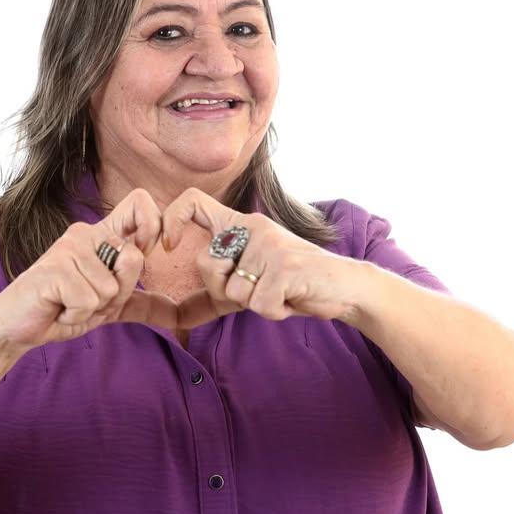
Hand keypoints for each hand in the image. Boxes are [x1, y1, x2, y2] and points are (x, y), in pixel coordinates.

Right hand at [0, 188, 181, 352]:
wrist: (17, 326)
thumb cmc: (61, 309)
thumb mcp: (108, 305)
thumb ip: (139, 301)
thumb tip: (177, 309)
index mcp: (102, 236)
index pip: (139, 204)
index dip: (153, 227)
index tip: (148, 253)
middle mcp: (86, 234)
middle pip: (134, 259)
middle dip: (118, 294)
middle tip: (88, 299)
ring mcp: (69, 248)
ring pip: (111, 289)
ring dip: (93, 310)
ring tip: (68, 303)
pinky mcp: (55, 268)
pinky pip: (89, 301)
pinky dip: (76, 316)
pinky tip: (58, 308)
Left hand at [159, 188, 361, 328]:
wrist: (346, 286)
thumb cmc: (294, 285)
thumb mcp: (252, 278)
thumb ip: (218, 285)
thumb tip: (174, 313)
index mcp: (242, 224)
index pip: (193, 201)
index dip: (171, 220)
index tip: (167, 246)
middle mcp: (253, 227)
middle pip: (206, 266)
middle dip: (225, 292)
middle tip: (258, 290)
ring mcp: (270, 244)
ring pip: (234, 292)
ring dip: (257, 304)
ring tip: (281, 292)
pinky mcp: (285, 266)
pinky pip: (259, 305)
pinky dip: (275, 311)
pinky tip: (292, 298)